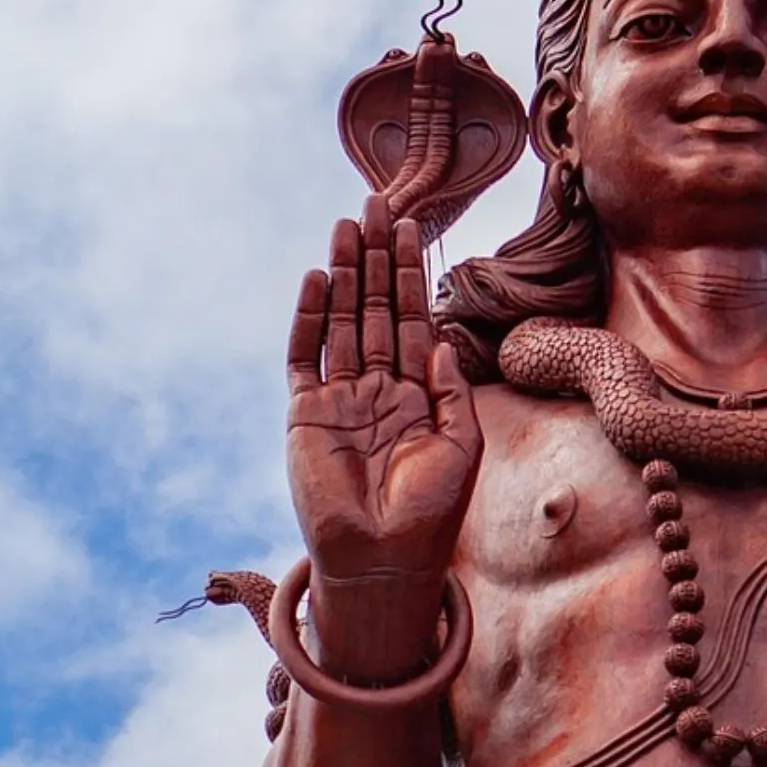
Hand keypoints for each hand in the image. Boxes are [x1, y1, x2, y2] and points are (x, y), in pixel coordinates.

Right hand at [286, 197, 481, 682]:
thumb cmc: (432, 514)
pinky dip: (309, 318)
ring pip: (340, 322)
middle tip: (376, 205)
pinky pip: (305, 357)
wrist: (386, 561)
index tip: (411, 228)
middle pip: (373, 309)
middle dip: (375, 258)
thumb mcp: (461, 448)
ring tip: (346, 225)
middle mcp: (376, 390)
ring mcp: (339, 399)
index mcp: (415, 395)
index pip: (410, 320)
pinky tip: (317, 278)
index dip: (410, 276)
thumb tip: (438, 340)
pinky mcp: (307, 415)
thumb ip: (452, 393)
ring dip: (344, 273)